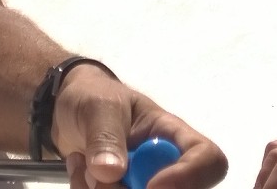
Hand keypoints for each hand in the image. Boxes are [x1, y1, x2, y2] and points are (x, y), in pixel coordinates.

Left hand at [52, 64, 227, 187]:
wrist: (67, 111)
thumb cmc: (93, 97)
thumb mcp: (98, 106)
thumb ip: (106, 135)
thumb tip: (111, 171)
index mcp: (173, 137)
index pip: (209, 160)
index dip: (190, 177)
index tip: (152, 185)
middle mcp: (167, 167)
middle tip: (98, 177)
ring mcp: (146, 185)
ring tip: (83, 166)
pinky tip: (80, 173)